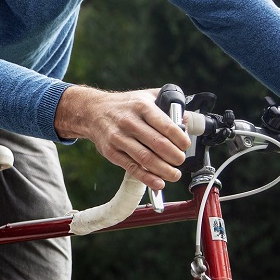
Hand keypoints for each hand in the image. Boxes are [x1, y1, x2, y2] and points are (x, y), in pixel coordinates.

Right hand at [55, 86, 190, 190]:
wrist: (92, 112)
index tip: (186, 145)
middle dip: (175, 156)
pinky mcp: (111, 152)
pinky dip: (147, 178)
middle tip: (180, 161)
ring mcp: (118, 138)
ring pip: (145, 158)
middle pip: (158, 144)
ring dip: (164, 170)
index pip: (166, 125)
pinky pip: (132, 167)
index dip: (180, 139)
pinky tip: (158, 183)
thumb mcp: (146, 96)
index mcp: (141, 106)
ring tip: (174, 174)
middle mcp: (129, 122)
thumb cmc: (124, 106)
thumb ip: (168, 104)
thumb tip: (186, 119)